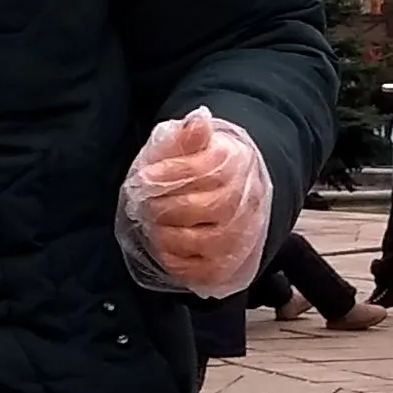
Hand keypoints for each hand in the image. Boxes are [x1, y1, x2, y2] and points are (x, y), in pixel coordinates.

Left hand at [122, 108, 269, 299]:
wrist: (230, 193)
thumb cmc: (199, 168)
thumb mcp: (190, 144)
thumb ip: (188, 135)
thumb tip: (198, 121)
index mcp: (237, 163)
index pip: (206, 170)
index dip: (170, 175)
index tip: (144, 177)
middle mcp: (248, 200)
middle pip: (210, 207)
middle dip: (167, 207)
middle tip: (144, 205)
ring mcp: (242, 235)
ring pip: (209, 241)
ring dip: (170, 235)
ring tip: (152, 225)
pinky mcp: (230, 265)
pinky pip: (207, 271)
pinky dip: (179, 262)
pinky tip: (164, 247)